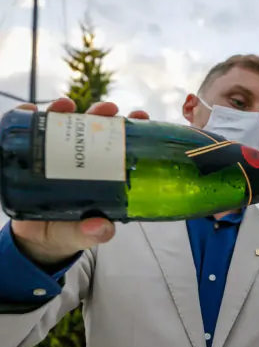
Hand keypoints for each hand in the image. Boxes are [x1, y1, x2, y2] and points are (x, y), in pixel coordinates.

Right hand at [10, 99, 149, 264]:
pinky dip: (30, 116)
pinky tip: (31, 109)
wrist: (36, 239)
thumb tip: (102, 228)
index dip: (131, 129)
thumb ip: (94, 233)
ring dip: (67, 111)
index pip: (120, 145)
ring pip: (65, 125)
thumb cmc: (69, 232)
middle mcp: (84, 159)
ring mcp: (59, 155)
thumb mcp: (83, 235)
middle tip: (107, 110)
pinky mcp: (34, 155)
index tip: (140, 117)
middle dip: (102, 113)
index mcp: (105, 174)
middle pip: (95, 128)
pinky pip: (31, 131)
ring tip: (66, 106)